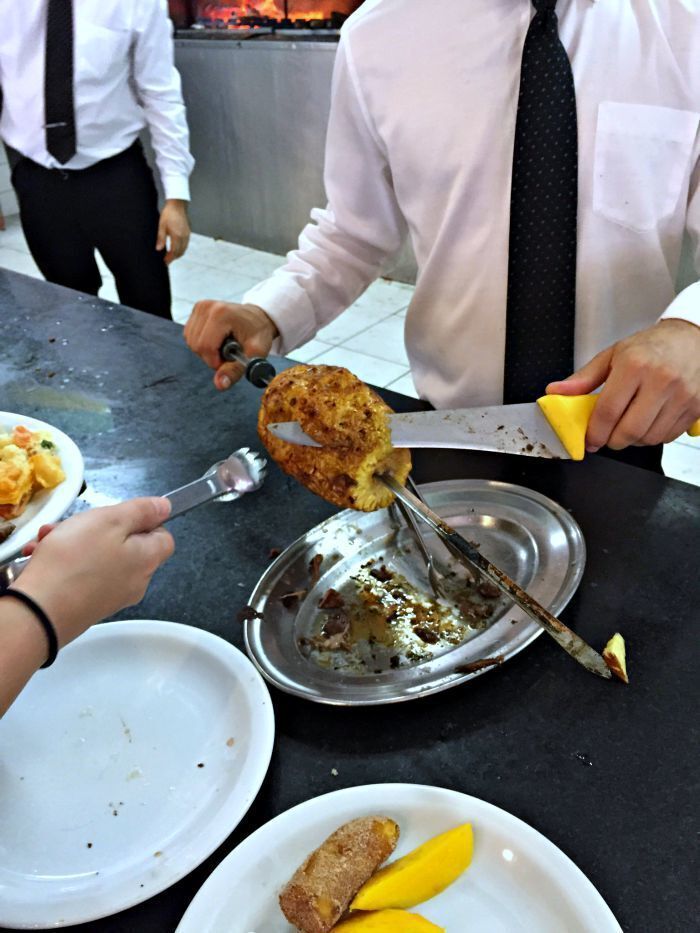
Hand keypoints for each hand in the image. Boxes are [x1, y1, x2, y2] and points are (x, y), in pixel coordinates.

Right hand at [14, 498, 174, 648]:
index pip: (163, 537)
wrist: (38, 612)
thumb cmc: (75, 560)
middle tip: (69, 526)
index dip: (143, 521)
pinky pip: (83, 576)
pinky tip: (39, 558)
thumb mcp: (110, 520)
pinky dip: (64, 563)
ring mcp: (111, 597)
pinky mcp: (87, 607)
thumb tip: (165, 508)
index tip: (117, 516)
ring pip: (98, 558)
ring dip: (72, 544)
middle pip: (125, 546)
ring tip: (47, 540)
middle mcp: (136, 582)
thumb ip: (140, 511)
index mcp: (147, 559)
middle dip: (94, 529)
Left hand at [156, 199, 190, 264]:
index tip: (165, 262)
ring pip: (184, 249)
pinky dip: (181, 249)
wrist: (177, 205)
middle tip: (167, 261)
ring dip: (178, 254)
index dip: (169, 258)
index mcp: (177, 236)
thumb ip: (160, 238)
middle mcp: (184, 237)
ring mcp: (187, 235)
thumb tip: (158, 249)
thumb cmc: (169, 213)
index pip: (174, 252)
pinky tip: (176, 248)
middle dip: (173, 258)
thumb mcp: (161, 226)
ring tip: (171, 256)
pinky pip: (186, 245)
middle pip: (180, 252)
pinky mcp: (188, 233)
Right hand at [184, 300, 278, 389]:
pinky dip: (201, 343)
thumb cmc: (258, 334)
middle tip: (228, 354)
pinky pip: (190, 335)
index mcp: (221, 314)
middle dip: (211, 357)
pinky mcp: (196, 309)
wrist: (258, 317)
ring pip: (191, 342)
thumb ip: (236, 370)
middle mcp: (207, 307)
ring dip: (206, 351)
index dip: (215, 361)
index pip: (205, 347)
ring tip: (224, 346)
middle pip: (196, 345)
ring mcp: (200, 306)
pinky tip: (216, 340)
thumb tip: (220, 385)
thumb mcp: (254, 354)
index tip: (229, 361)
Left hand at [547, 319, 699, 449]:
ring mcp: (682, 395)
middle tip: (607, 434)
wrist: (692, 338)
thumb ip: (583, 378)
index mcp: (634, 365)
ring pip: (649, 438)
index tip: (589, 439)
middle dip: (612, 440)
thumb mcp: (612, 355)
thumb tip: (556, 392)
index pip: (608, 412)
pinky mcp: (696, 407)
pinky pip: (667, 437)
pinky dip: (653, 436)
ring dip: (633, 440)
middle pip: (629, 431)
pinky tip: (648, 421)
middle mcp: (661, 380)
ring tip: (629, 424)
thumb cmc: (650, 347)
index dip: (594, 432)